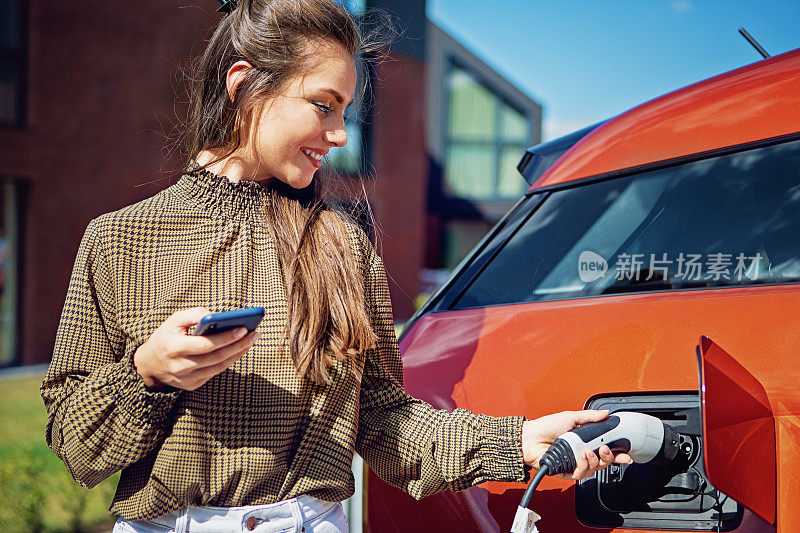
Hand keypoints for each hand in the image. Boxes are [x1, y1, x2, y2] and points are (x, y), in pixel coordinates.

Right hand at [133, 307, 260, 390]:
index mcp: (173, 348)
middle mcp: (180, 366)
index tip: (243, 328)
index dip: (226, 337)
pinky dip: (229, 360)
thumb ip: (194, 314)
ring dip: (238, 353)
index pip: (205, 344)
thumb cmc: (166, 337)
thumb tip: (215, 315)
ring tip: (252, 339)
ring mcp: (187, 379)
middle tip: (255, 333)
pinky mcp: (192, 385)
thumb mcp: (173, 320)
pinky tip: (240, 349)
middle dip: (238, 344)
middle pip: (216, 357)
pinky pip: (216, 372)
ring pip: (219, 366)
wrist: (149, 365)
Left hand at [521, 410, 632, 479]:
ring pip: (593, 469)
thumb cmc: (546, 426)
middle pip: (603, 462)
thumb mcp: (571, 417)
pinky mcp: (566, 472)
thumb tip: (606, 414)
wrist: (529, 437)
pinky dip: (583, 466)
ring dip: (594, 460)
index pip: (604, 450)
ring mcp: (574, 463)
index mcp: (583, 441)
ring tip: (587, 451)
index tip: (626, 454)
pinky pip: (580, 474)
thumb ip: (590, 417)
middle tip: (606, 449)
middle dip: (609, 457)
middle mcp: (580, 453)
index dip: (617, 454)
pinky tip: (580, 457)